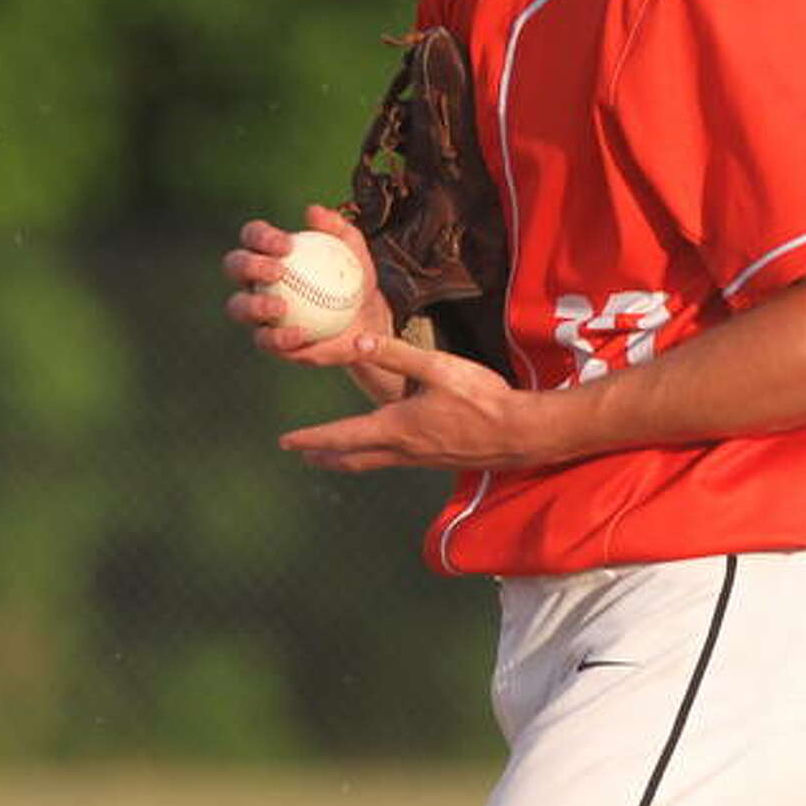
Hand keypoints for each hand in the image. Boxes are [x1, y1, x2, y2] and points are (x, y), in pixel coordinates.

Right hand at [222, 205, 403, 403]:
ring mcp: (258, 312)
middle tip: (278, 271)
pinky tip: (302, 333)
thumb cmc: (354, 277)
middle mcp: (255, 280)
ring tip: (281, 307)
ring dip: (254, 305)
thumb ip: (336, 227)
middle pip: (234, 266)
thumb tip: (313, 211)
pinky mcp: (270, 341)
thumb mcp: (354, 249)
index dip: (261, 237)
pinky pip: (268, 340)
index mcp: (268, 252)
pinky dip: (282, 337)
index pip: (253, 236)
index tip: (287, 245)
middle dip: (248, 265)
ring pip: (239, 307)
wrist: (367, 318)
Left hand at [278, 332, 534, 472]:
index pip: (342, 435)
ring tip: (333, 455)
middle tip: (301, 453)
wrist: (518, 433)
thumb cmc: (481, 398)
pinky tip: (385, 447)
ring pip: (372, 462)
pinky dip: (375, 456)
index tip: (286, 441)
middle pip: (352, 458)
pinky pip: (395, 460)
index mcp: (396, 426)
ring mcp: (420, 458)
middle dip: (324, 454)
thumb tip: (358, 342)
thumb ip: (398, 354)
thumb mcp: (438, 367)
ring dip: (347, 458)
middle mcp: (402, 449)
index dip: (312, 438)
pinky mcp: (437, 459)